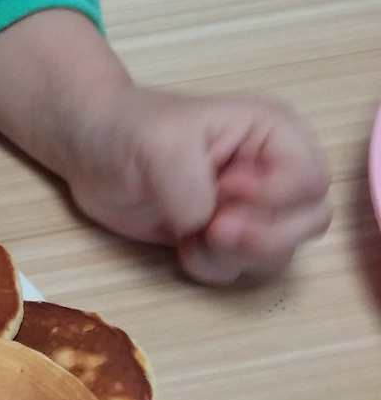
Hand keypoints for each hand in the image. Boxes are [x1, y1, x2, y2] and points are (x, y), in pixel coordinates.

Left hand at [0, 10, 331, 283]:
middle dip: (262, 236)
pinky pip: (239, 269)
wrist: (89, 151)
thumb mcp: (161, 145)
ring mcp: (249, 208)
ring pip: (277, 252)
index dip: (275, 197)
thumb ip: (193, 189)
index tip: (225, 189)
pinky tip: (181, 244)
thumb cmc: (127, 130)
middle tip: (213, 228)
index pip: (311, 182)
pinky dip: (212, 267)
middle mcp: (272, 172)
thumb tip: (207, 228)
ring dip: (233, 256)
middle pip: (309, 222)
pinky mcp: (222, 237)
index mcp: (272, 134)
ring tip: (192, 234)